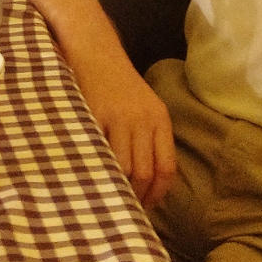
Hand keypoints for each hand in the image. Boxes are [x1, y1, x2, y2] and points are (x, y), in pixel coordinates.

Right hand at [70, 53, 175, 208]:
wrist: (95, 52)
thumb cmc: (119, 85)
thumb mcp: (144, 107)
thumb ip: (149, 138)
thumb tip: (148, 181)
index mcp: (160, 118)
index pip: (167, 167)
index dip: (158, 194)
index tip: (148, 207)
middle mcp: (143, 119)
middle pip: (146, 172)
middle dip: (137, 197)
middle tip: (127, 209)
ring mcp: (118, 118)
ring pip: (124, 167)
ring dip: (118, 188)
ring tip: (111, 198)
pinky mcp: (95, 116)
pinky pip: (100, 152)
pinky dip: (99, 170)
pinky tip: (95, 178)